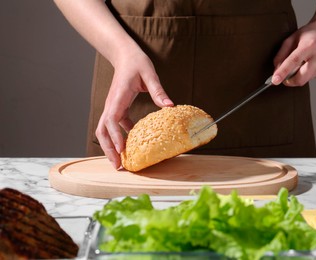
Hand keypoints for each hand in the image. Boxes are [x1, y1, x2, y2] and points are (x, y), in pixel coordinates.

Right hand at [95, 50, 173, 168]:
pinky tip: (131, 144)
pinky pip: (115, 126)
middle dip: (108, 149)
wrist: (126, 55)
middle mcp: (111, 104)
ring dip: (111, 146)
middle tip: (117, 165)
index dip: (115, 136)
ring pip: (105, 130)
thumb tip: (169, 106)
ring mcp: (112, 107)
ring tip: (120, 161)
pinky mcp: (118, 108)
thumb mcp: (150, 75)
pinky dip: (120, 137)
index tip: (121, 150)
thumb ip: (158, 90)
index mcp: (118, 98)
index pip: (111, 120)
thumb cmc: (136, 63)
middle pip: (102, 130)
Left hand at [271, 20, 315, 85]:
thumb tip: (276, 72)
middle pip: (301, 77)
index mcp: (310, 44)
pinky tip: (312, 62)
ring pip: (307, 79)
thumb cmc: (309, 34)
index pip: (294, 61)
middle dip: (290, 81)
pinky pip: (314, 77)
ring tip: (303, 62)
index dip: (283, 72)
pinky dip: (309, 73)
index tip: (275, 81)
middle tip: (285, 77)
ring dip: (300, 74)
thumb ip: (281, 55)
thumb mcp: (291, 39)